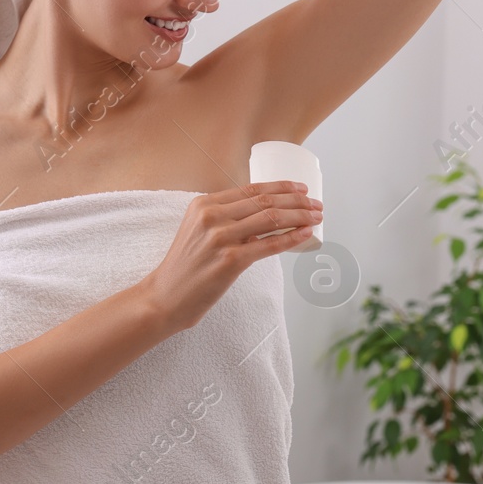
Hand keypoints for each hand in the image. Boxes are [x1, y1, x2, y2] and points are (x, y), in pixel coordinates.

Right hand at [137, 181, 322, 333]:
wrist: (165, 296)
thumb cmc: (186, 266)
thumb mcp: (198, 230)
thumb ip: (223, 219)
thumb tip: (261, 216)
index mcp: (204, 204)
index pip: (251, 189)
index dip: (282, 186)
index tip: (302, 189)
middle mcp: (211, 216)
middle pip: (265, 201)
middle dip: (297, 200)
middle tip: (317, 204)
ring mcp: (220, 238)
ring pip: (271, 219)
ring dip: (300, 216)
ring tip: (317, 217)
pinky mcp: (229, 261)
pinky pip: (269, 245)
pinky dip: (291, 238)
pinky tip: (306, 234)